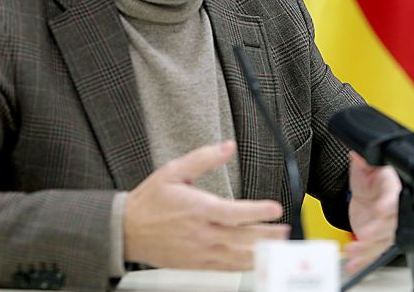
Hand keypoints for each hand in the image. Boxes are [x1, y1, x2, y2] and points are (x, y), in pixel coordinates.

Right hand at [123, 140, 289, 270]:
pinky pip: (226, 267)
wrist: (127, 230)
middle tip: (286, 230)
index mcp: (198, 209)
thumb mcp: (173, 171)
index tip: (275, 208)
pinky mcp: (198, 263)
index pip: (234, 213)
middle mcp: (202, 233)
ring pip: (237, 256)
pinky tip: (257, 260)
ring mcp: (200, 251)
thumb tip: (226, 147)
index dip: (257, 212)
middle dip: (268, 235)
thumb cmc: (150, 201)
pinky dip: (245, 265)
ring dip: (261, 252)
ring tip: (279, 246)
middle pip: (242, 238)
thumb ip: (203, 159)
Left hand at [344, 151, 400, 273]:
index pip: (395, 197)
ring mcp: (387, 226)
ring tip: (354, 251)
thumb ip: (363, 161)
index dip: (389, 204)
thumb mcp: (366, 167)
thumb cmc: (372, 179)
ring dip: (369, 248)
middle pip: (392, 223)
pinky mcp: (379, 239)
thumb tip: (358, 151)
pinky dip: (364, 259)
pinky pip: (373, 252)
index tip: (380, 209)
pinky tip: (354, 264)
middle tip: (366, 235)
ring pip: (383, 241)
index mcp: (394, 189)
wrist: (369, 195)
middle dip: (379, 231)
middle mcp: (394, 210)